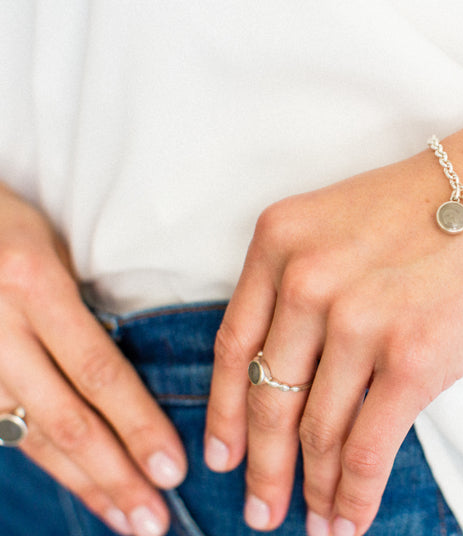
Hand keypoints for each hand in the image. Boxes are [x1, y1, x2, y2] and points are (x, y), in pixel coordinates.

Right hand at [0, 185, 186, 535]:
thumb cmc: (6, 228)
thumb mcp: (52, 248)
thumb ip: (85, 308)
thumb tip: (140, 374)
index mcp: (34, 285)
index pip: (98, 370)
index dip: (136, 424)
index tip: (173, 467)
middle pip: (66, 417)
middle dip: (115, 474)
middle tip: (155, 519)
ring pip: (31, 437)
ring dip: (84, 484)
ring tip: (126, 519)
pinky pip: (7, 432)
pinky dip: (48, 465)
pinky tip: (81, 488)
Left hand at [205, 138, 462, 534]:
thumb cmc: (442, 200)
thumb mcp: (345, 221)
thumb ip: (309, 283)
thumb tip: (302, 372)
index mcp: (280, 243)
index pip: (235, 347)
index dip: (224, 414)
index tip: (223, 456)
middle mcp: (306, 282)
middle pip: (269, 399)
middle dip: (264, 468)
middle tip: (262, 509)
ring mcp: (357, 322)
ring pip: (317, 433)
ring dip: (313, 490)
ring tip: (315, 521)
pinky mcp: (412, 359)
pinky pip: (367, 448)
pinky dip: (354, 495)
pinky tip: (350, 518)